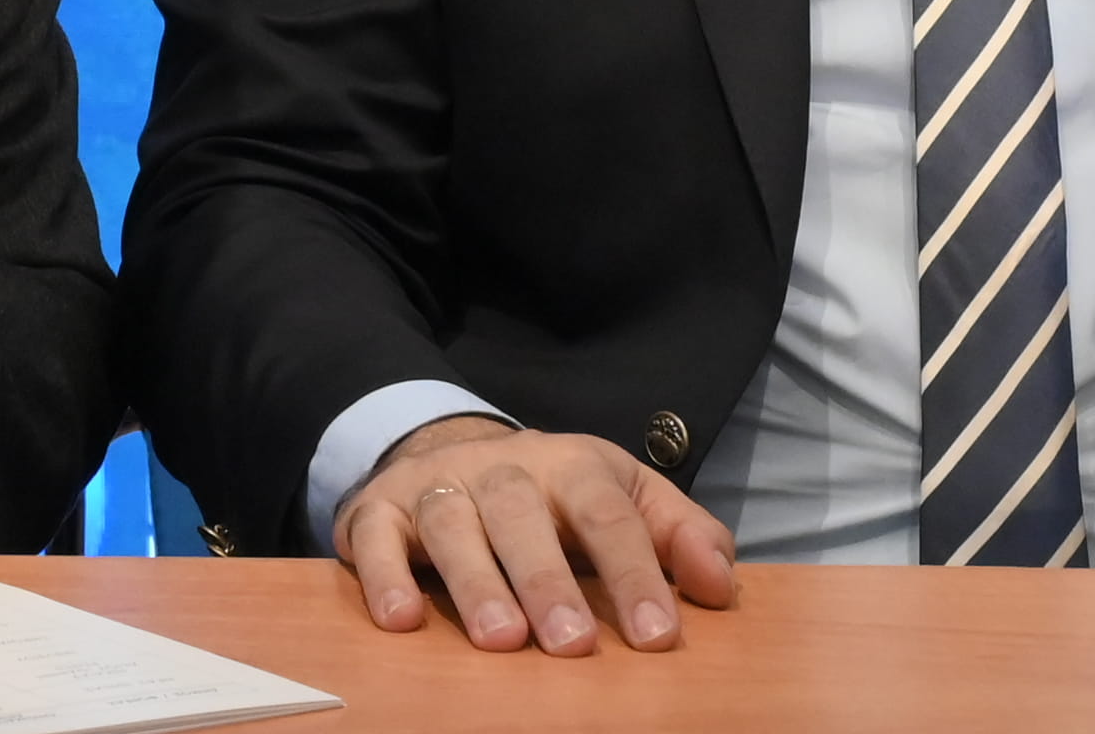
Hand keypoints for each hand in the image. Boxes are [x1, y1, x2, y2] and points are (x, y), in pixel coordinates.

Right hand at [332, 413, 737, 653]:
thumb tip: (720, 586)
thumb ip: (679, 537)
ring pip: (453, 526)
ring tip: (501, 641)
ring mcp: (437, 486)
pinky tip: (401, 621)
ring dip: (476, 582)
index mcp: (571, 466)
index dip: (634, 573)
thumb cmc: (554, 497)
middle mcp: (501, 469)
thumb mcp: (625, 498)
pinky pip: (374, 536)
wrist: (448, 449)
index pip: (608, 514)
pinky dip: (383, 574)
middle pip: (523, 516)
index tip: (658, 636)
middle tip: (574, 645)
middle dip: (549, 580)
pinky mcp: (378, 509)